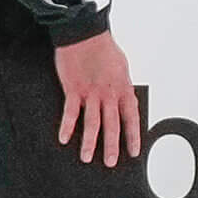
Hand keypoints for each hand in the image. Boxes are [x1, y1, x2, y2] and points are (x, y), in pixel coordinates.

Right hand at [54, 30, 140, 166]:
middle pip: (112, 124)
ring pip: (92, 122)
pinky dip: (67, 126)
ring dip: (89, 142)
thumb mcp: (121, 68)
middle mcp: (108, 93)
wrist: (85, 34)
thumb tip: (124, 102)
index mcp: (123, 88)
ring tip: (87, 158)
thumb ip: (122, 87)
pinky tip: (64, 138)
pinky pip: (70, 112)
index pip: (131, 117)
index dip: (133, 135)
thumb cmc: (103, 49)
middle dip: (111, 146)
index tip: (134, 151)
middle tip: (110, 162)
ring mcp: (91, 92)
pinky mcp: (73, 89)